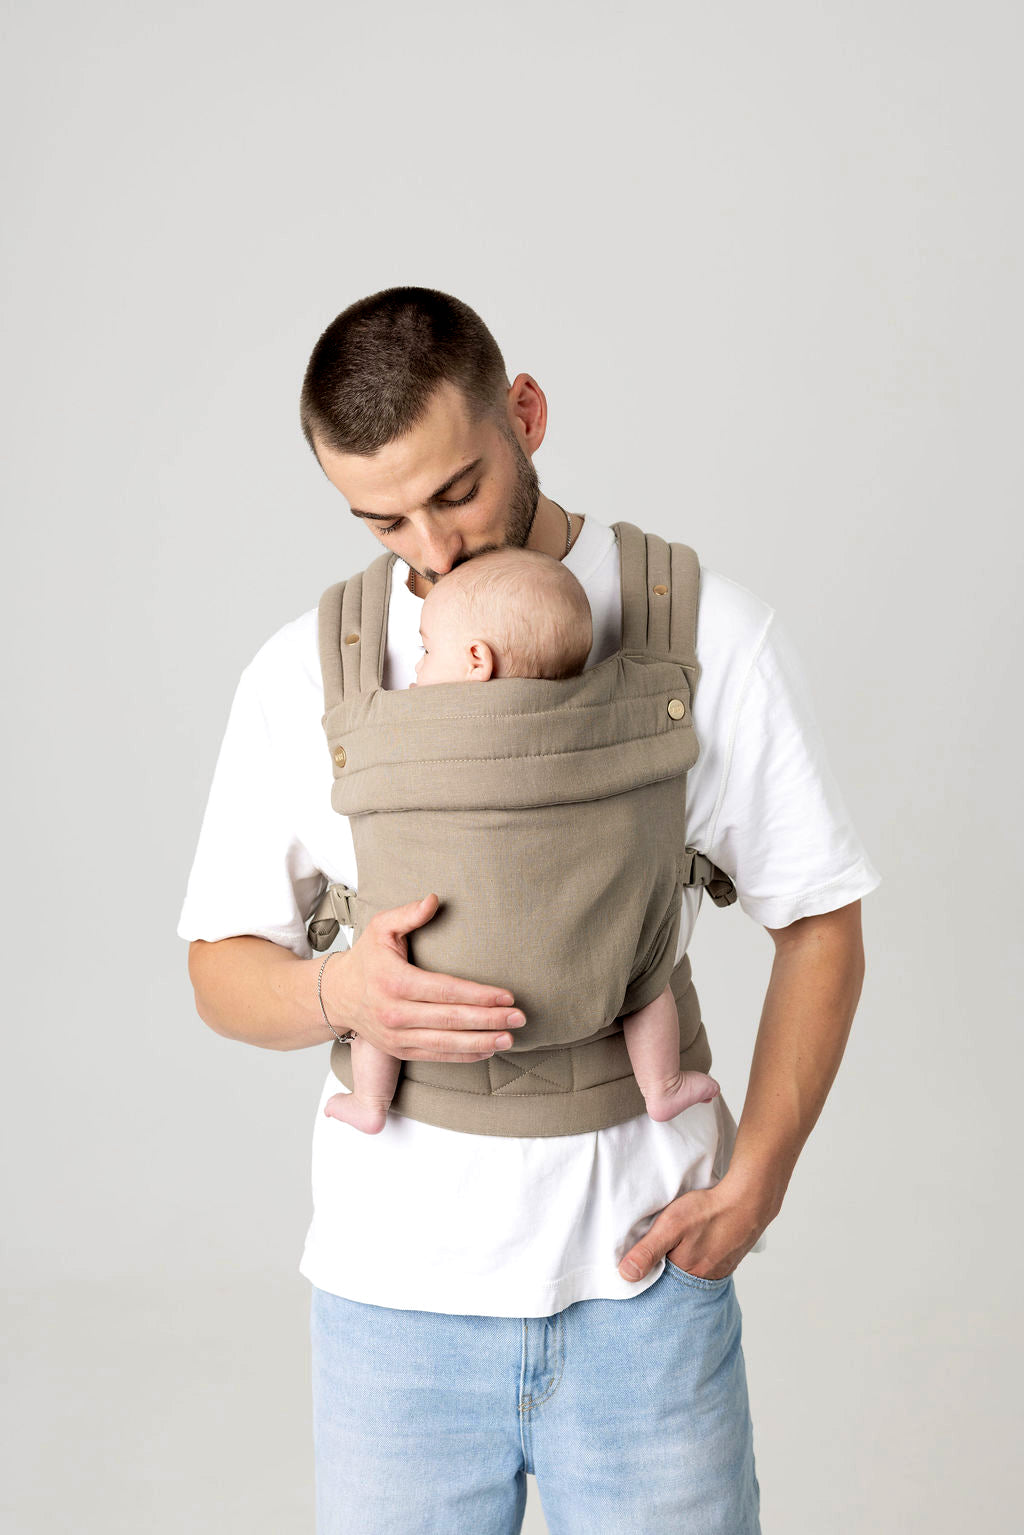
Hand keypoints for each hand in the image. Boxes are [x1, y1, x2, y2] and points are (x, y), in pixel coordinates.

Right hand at [322, 892, 525, 1062]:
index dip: (479, 995)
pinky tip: (487, 1050)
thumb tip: (434, 899)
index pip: (445, 990)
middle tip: (519, 1016)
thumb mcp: (380, 928)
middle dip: (489, 1019)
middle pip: (451, 1019)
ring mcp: (396, 1036)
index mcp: (394, 981)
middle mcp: (394, 1013)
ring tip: (510, 1037)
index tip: (506, 995)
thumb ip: (408, 914)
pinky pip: (436, 1056)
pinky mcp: (398, 1051)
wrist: (336, 995)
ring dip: (481, 1042)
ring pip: (446, 1043)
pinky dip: (463, 1056)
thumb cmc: (366, 959)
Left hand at [617, 1179, 771, 1282]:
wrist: (748, 1200)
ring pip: (693, 1273)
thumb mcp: (671, 1226)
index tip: (638, 1267)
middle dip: (665, 1271)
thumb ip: (648, 1250)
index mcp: (686, 1275)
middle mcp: (704, 1279)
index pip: (659, 1285)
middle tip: (660, 1253)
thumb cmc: (709, 1211)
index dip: (648, 1275)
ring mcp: (719, 1270)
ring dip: (683, 1264)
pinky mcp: (728, 1259)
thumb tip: (626, 1275)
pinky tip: (698, 1245)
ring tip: (678, 1248)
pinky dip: (700, 1258)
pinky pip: (708, 1265)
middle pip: (676, 1281)